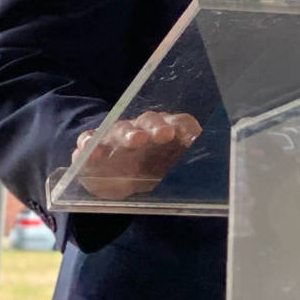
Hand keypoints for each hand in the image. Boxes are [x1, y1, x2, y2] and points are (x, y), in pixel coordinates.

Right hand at [72, 111, 202, 198]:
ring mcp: (116, 137)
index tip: (193, 137)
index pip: (178, 122)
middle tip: (164, 135)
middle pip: (149, 121)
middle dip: (157, 127)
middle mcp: (141, 129)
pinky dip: (89, 145)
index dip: (184, 127)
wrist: (116, 177)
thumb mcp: (172, 174)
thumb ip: (188, 171)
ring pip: (121, 128)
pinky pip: (89, 141)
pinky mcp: (93, 148)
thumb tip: (210, 175)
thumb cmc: (150, 171)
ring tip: (135, 140)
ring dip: (128, 133)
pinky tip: (90, 152)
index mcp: (166, 132)